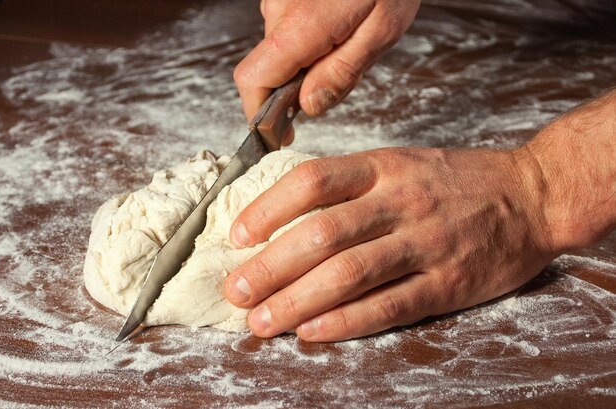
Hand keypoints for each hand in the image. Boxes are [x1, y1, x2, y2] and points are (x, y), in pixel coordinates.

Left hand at [223, 147, 558, 340]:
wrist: (532, 195)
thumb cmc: (457, 180)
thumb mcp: (402, 163)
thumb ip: (352, 184)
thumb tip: (288, 212)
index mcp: (384, 167)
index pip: (312, 182)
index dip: (268, 209)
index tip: (237, 236)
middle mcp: (401, 202)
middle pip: (321, 234)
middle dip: (270, 267)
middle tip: (236, 291)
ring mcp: (426, 244)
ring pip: (349, 274)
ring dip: (297, 301)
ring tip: (261, 321)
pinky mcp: (448, 283)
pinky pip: (388, 305)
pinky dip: (344, 321)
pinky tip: (311, 331)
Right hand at [234, 0, 420, 143]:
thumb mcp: (382, 31)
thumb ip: (342, 72)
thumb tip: (308, 107)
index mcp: (300, 25)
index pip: (253, 80)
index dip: (259, 114)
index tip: (278, 133)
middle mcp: (279, 10)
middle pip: (266, 70)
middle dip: (293, 88)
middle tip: (337, 78)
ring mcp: (279, 0)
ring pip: (278, 51)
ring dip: (304, 63)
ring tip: (346, 43)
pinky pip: (286, 31)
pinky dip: (306, 43)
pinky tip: (337, 29)